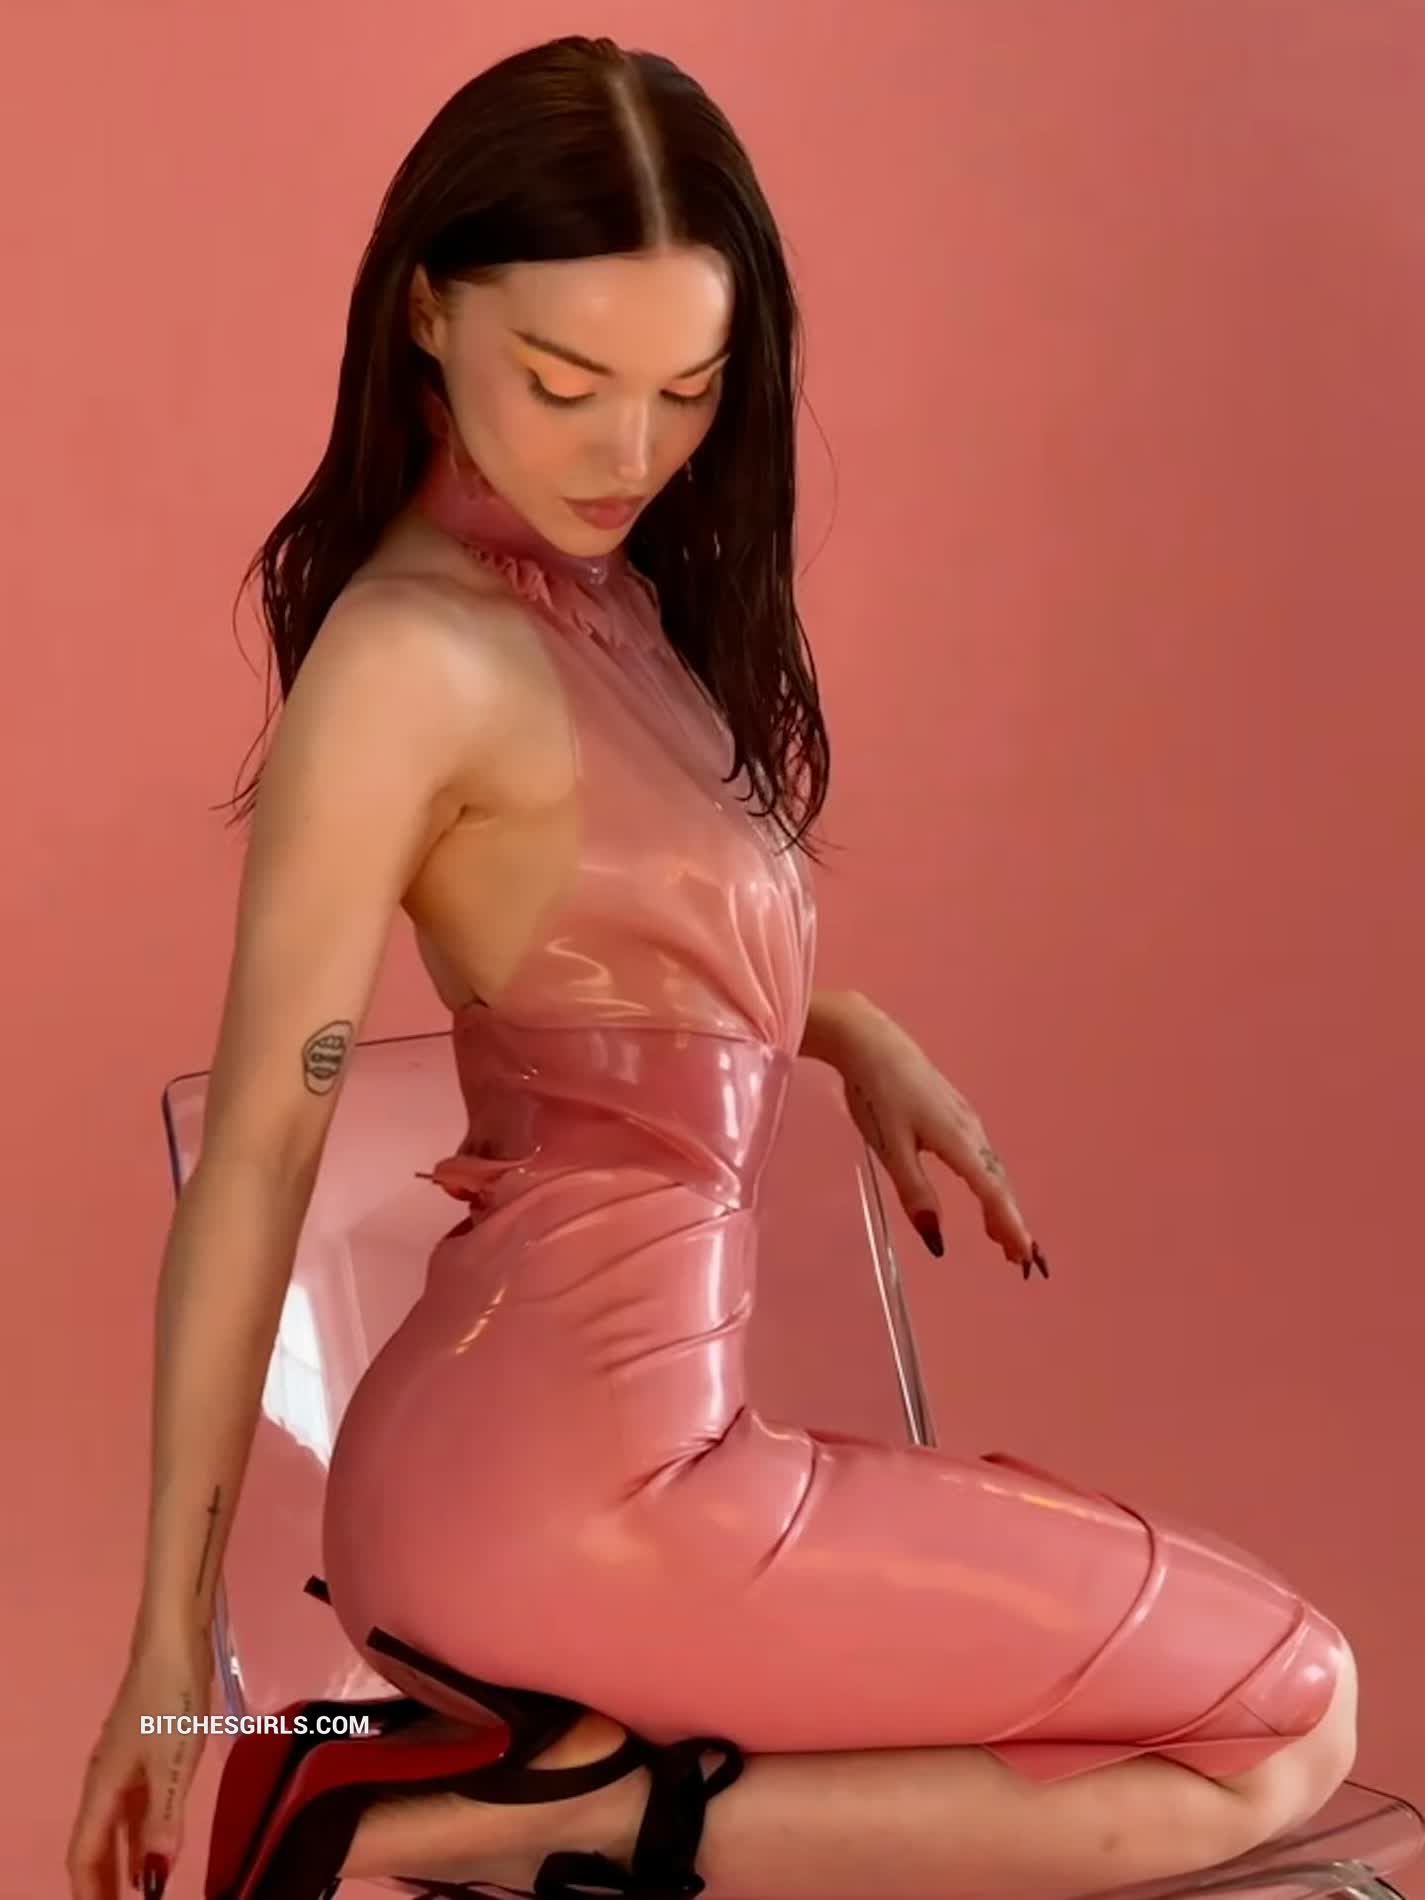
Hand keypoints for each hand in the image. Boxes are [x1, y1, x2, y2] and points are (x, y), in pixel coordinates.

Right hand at [66, 1626, 213, 1899]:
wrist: (172, 1637)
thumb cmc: (170, 1698)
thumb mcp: (173, 1763)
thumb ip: (164, 1821)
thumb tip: (153, 1877)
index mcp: (102, 1785)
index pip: (83, 1852)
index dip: (90, 1890)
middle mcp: (104, 1777)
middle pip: (95, 1841)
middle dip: (103, 1880)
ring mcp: (123, 1759)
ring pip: (116, 1822)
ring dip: (123, 1857)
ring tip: (137, 1888)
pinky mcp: (144, 1743)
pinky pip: (134, 1800)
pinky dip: (141, 1827)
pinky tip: (157, 1838)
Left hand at [833, 1001, 1047, 1277]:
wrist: (870, 1042)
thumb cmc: (876, 1094)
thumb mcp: (890, 1149)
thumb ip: (915, 1193)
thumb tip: (937, 1240)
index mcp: (957, 1142)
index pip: (991, 1192)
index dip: (1009, 1224)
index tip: (1025, 1255)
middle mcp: (970, 1131)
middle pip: (998, 1182)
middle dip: (1009, 1220)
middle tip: (1016, 1258)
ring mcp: (964, 1118)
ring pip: (991, 1168)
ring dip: (999, 1203)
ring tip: (999, 1236)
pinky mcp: (954, 1111)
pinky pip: (981, 1155)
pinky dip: (988, 1181)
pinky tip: (980, 1189)